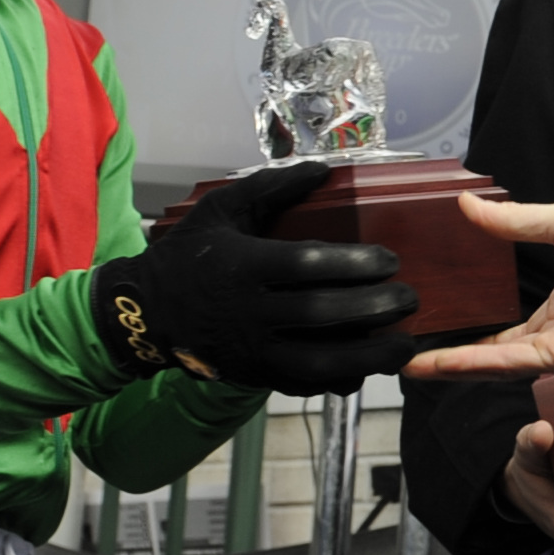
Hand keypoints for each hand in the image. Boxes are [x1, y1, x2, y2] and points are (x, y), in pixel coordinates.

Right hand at [87, 160, 418, 396]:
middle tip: (409, 298)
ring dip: (367, 356)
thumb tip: (322, 168)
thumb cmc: (189, 257)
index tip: (391, 260)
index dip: (355, 264)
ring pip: (316, 361)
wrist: (143, 314)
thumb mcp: (220, 210)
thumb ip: (271, 188)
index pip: (307, 265)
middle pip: (319, 315)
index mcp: (242, 265)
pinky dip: (339, 380)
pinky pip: (303, 385)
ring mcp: (251, 350)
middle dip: (373, 308)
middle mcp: (247, 311)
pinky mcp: (254, 376)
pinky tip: (368, 367)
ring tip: (404, 345)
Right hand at [406, 204, 553, 379]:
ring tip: (413, 368)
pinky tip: (444, 363)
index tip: (436, 334)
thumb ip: (510, 222)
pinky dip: (475, 363)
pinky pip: (512, 363)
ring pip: (496, 366)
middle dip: (452, 361)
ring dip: (453, 367)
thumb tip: (468, 206)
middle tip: (411, 359)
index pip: (505, 333)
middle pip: (494, 357)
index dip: (471, 338)